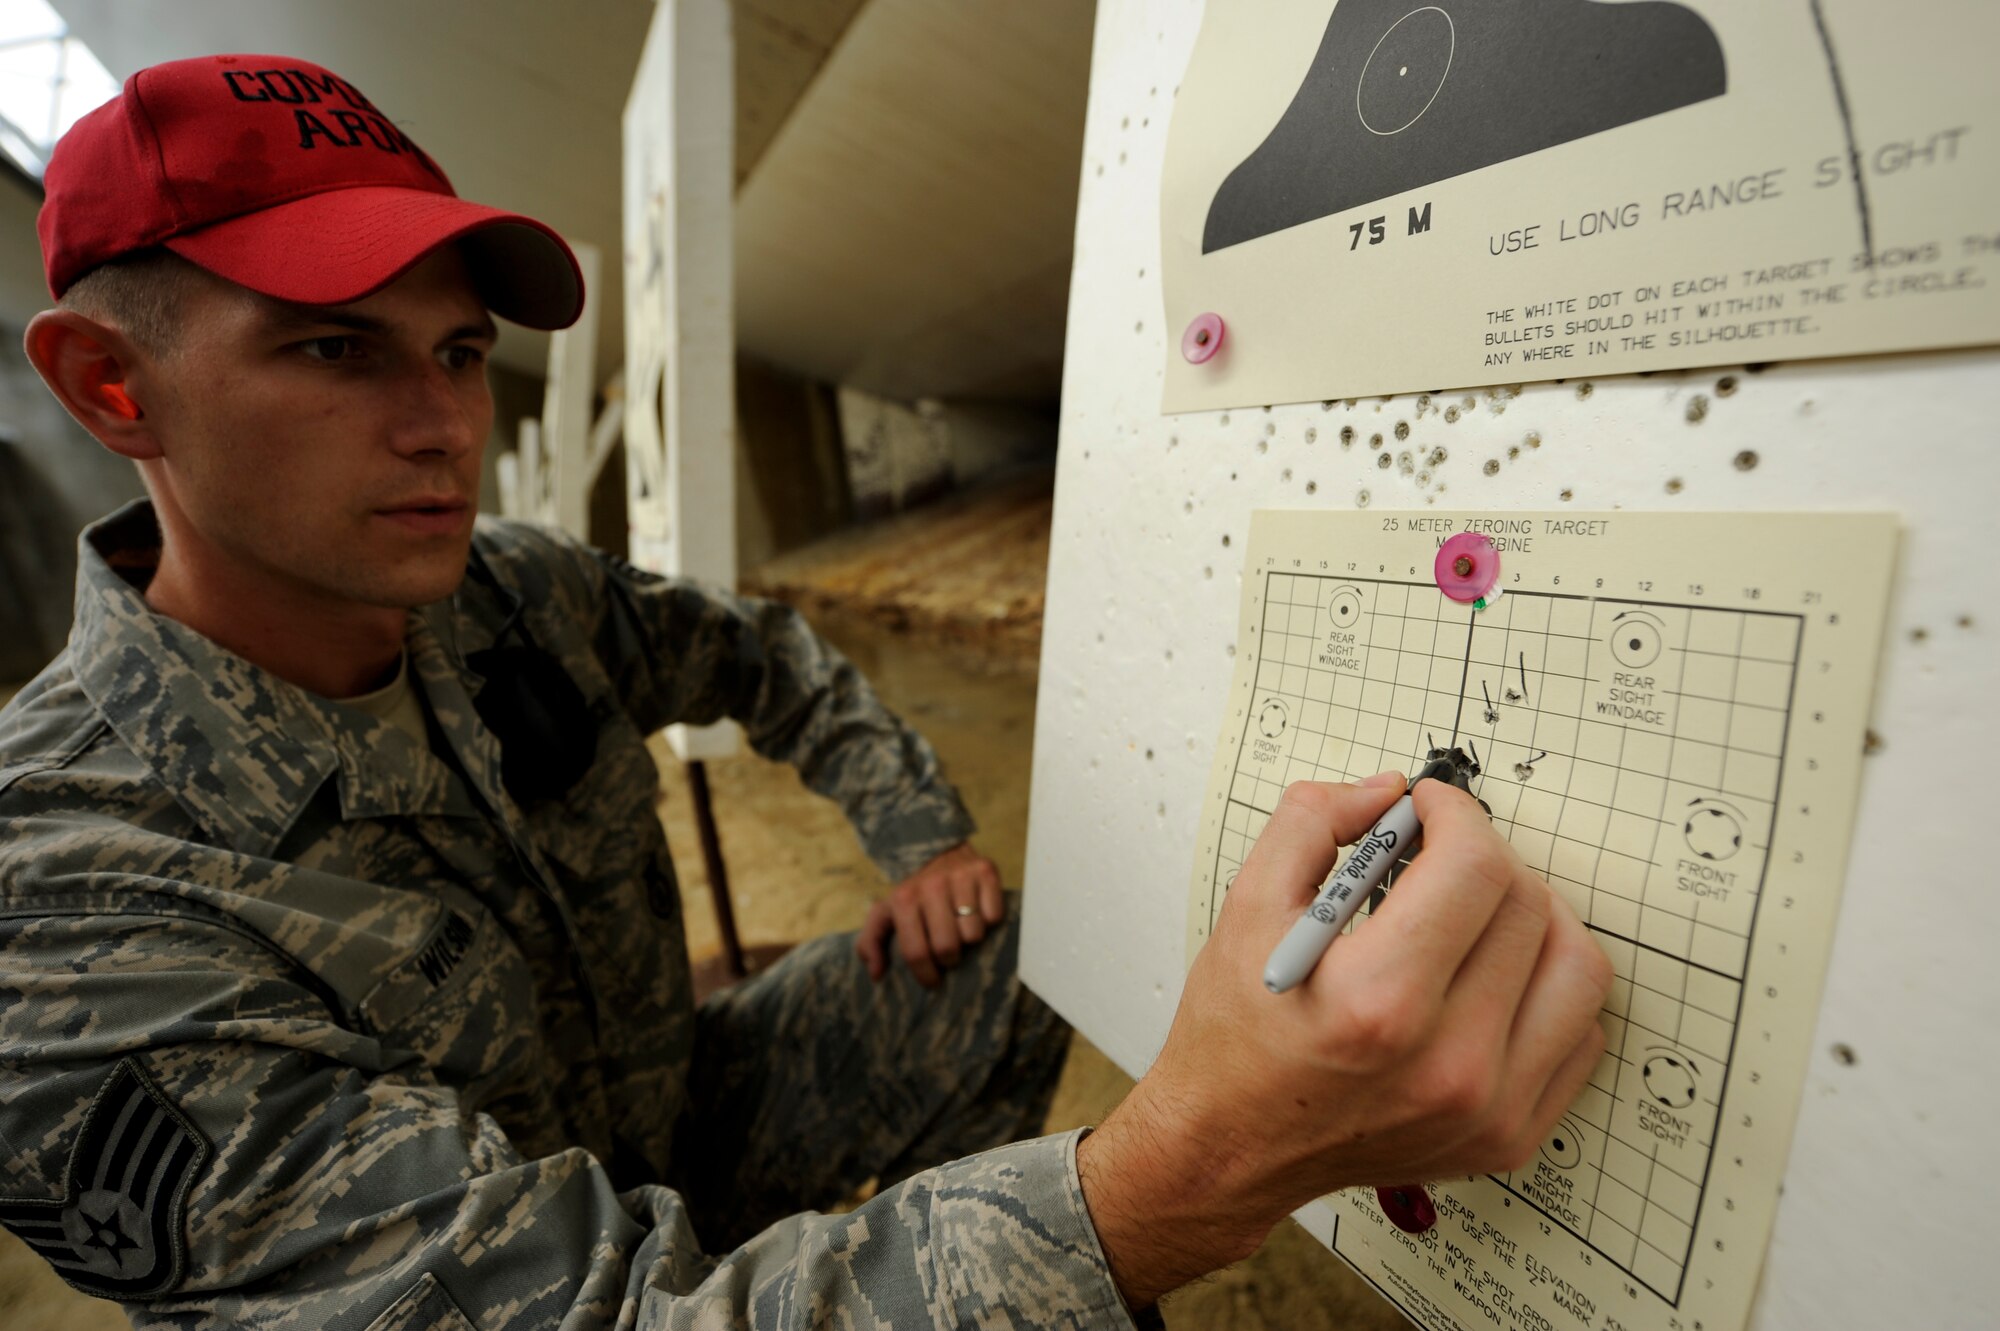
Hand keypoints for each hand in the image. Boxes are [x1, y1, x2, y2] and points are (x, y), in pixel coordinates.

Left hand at [856, 843, 1005, 985]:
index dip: (926, 975)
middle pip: (948, 948)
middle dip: (949, 959)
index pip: (917, 952)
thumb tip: (877, 973)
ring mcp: (961, 877)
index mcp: (904, 899)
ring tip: (961, 929)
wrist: (938, 849)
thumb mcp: (885, 912)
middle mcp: (932, 886)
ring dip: (969, 939)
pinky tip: (977, 912)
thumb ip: (872, 942)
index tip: (933, 980)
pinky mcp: (986, 872)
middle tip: (948, 953)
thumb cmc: (912, 891)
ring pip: (974, 935)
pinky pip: (994, 916)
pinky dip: (988, 920)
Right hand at [1077, 775, 1612, 1308]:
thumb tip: (1387, 792)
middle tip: (1439, 858)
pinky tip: (1490, 980)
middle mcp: (1447, 1063)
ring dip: (1534, 917)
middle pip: (1528, 906)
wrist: (1231, 1148)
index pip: (1475, 867)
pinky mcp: (1511, 1135)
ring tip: (1477, 915)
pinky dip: (1546, 988)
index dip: (1457, 814)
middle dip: (1484, 857)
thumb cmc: (1235, 1038)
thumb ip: (1312, 825)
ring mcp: (1489, 1107)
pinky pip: (1581, 1033)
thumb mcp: (1246, 909)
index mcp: (1379, 1001)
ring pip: (1578, 966)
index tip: (1432, 809)